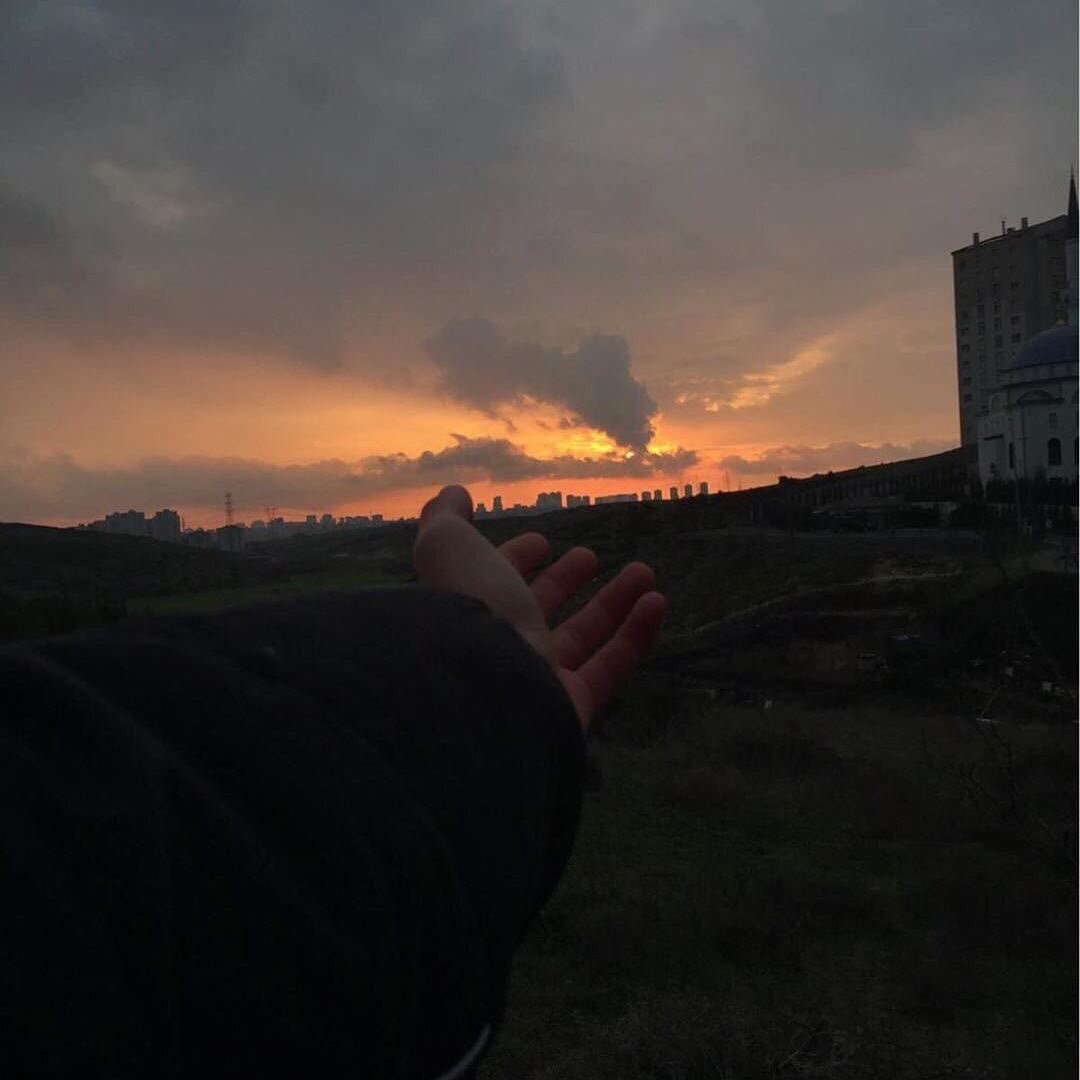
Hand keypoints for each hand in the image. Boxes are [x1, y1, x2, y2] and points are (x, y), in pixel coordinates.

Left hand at [413, 485, 664, 730]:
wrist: (485, 684)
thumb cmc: (467, 607)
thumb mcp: (447, 546)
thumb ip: (446, 518)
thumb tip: (452, 493)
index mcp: (469, 609)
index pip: (495, 581)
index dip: (516, 558)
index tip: (542, 540)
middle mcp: (500, 646)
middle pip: (538, 610)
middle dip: (565, 580)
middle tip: (589, 556)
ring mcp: (536, 680)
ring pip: (582, 638)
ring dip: (615, 602)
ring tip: (645, 572)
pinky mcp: (572, 706)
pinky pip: (610, 668)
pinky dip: (636, 635)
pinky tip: (657, 602)